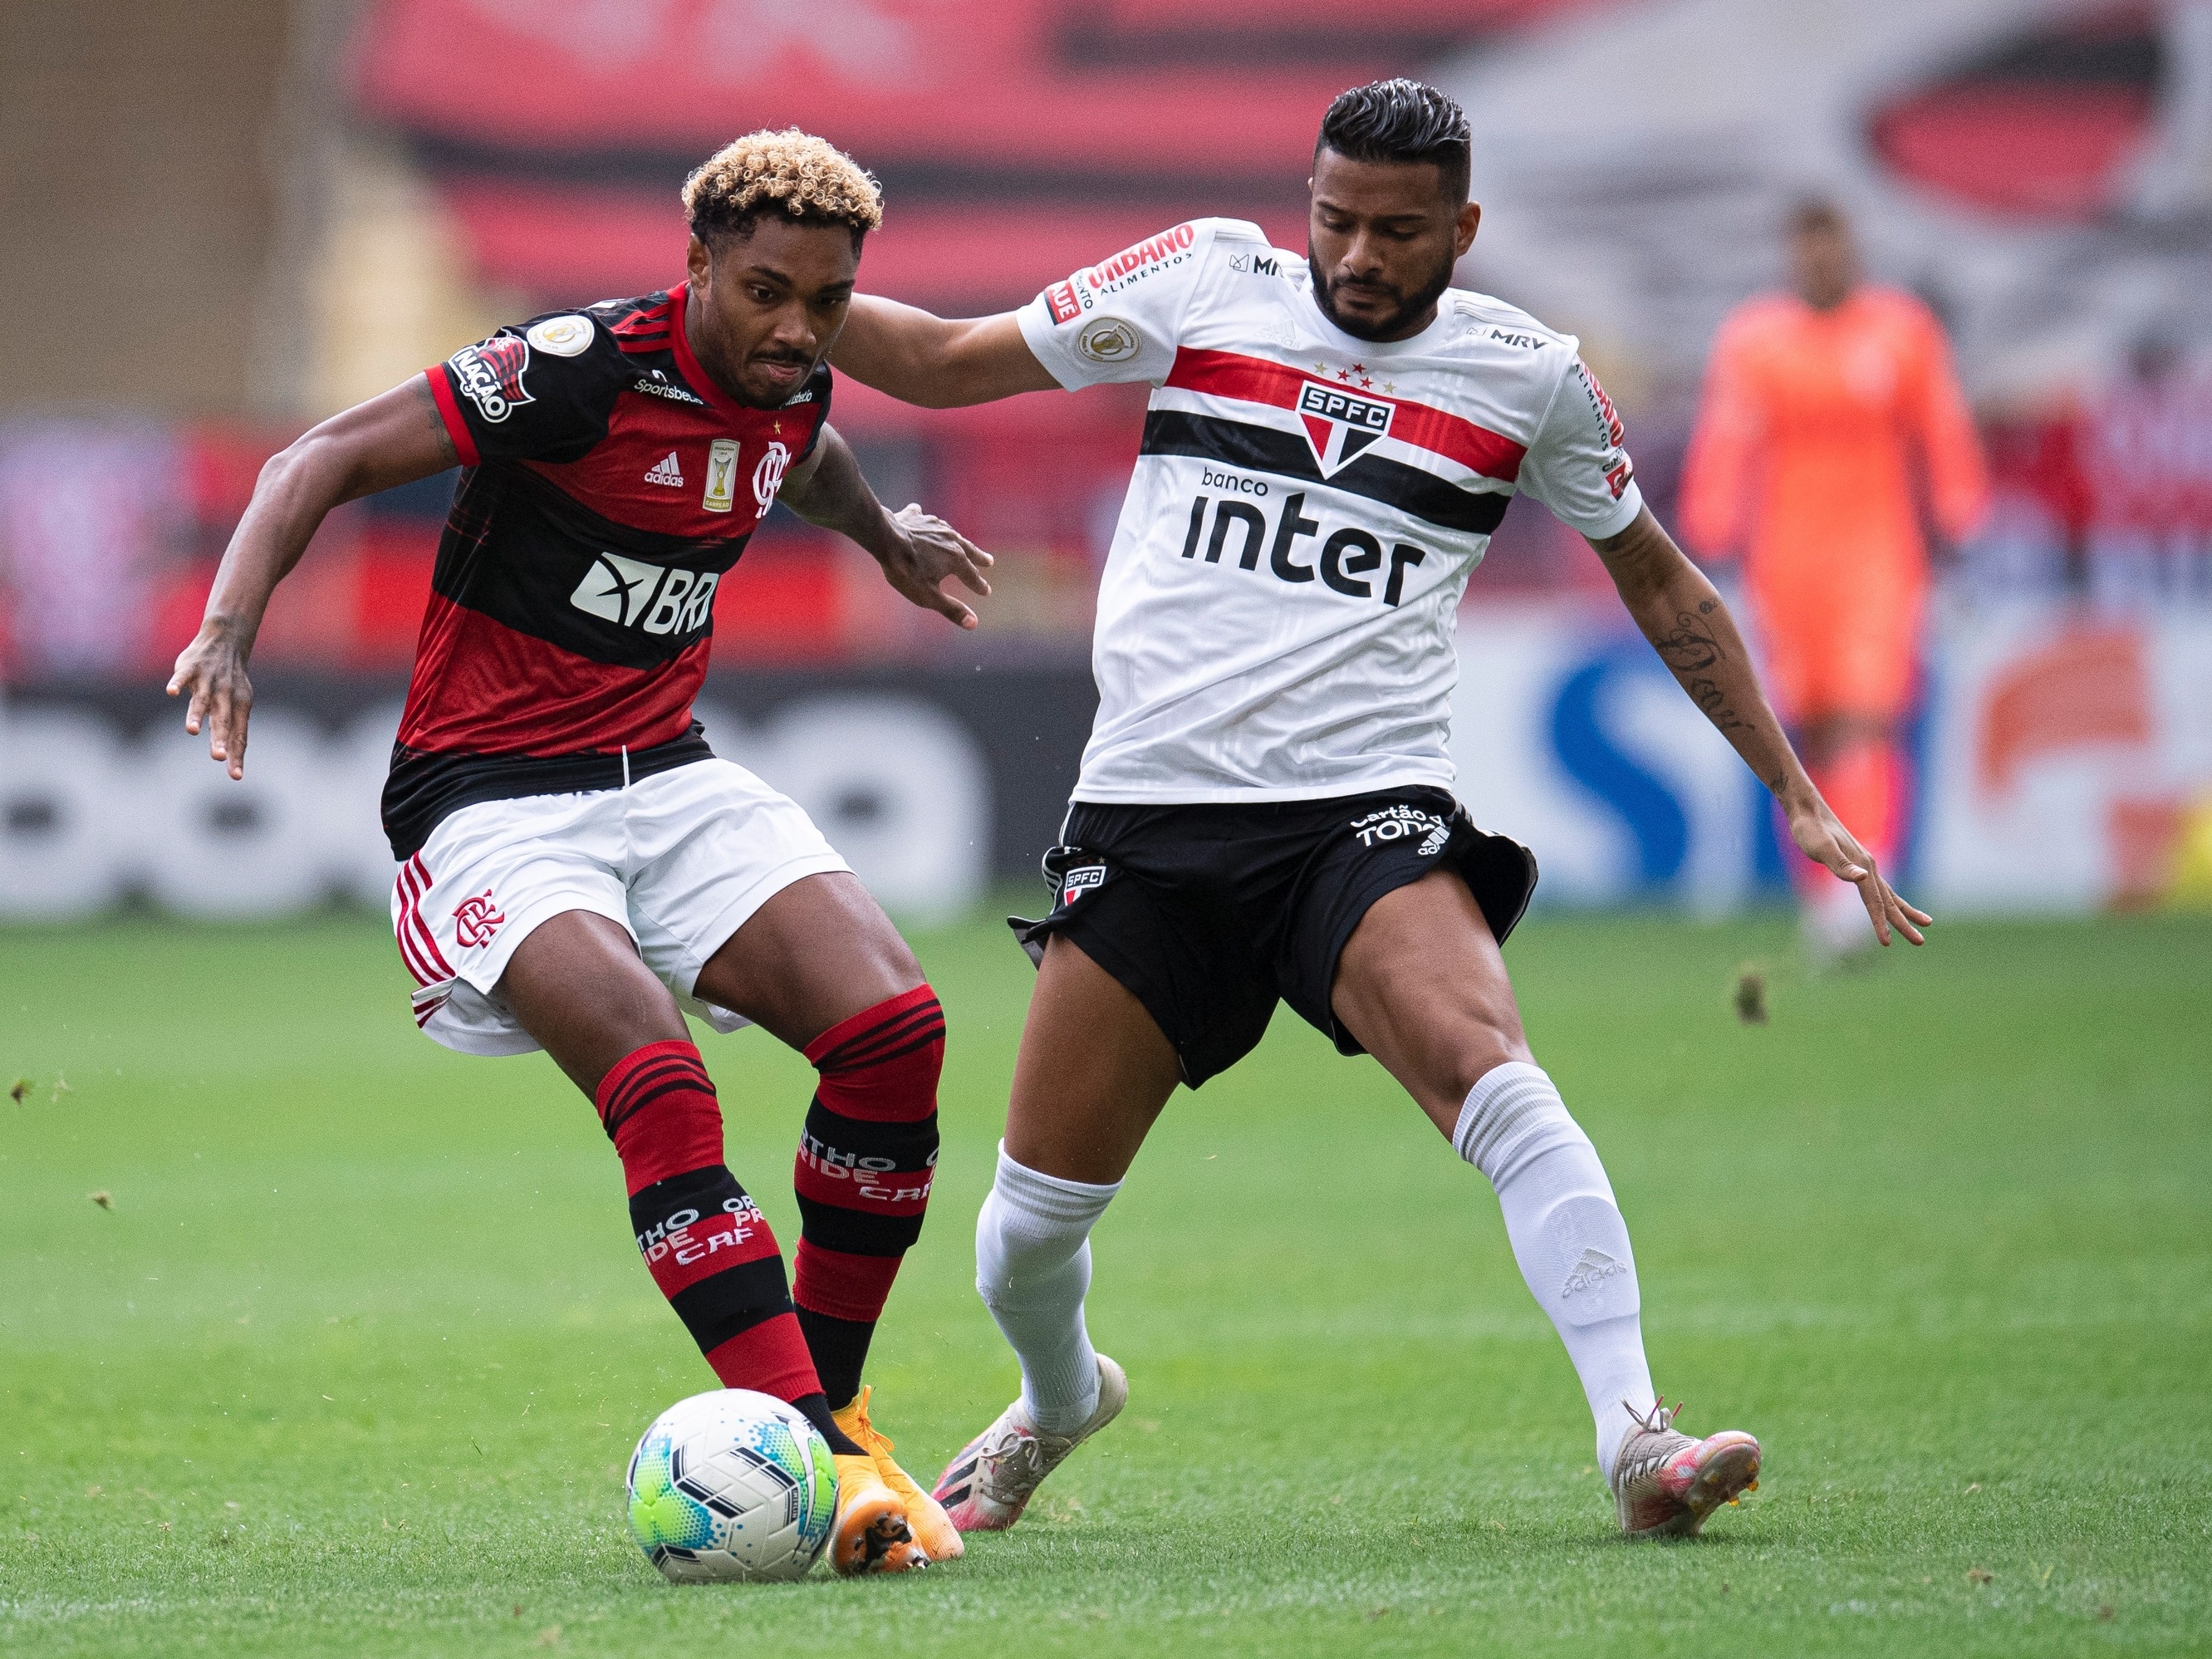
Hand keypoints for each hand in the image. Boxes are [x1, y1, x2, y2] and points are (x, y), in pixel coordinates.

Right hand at [167, 619, 254, 779]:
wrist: (226, 641)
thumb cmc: (231, 680)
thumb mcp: (237, 703)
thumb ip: (232, 727)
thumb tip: (232, 756)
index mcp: (239, 706)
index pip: (239, 735)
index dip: (237, 755)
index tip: (235, 776)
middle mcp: (225, 695)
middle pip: (222, 721)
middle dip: (220, 739)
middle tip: (217, 757)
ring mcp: (208, 681)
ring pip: (202, 701)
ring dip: (197, 715)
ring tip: (192, 731)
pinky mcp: (191, 668)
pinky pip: (183, 677)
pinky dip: (178, 683)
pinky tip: (172, 692)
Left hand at [875, 504, 993, 628]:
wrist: (884, 538)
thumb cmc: (905, 571)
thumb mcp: (928, 597)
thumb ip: (951, 609)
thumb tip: (974, 624)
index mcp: (956, 560)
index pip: (972, 576)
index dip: (979, 586)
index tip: (986, 592)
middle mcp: (951, 540)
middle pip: (969, 551)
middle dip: (979, 558)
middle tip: (989, 562)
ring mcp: (935, 526)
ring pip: (952, 535)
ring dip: (959, 541)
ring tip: (962, 543)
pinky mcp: (918, 517)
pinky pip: (926, 519)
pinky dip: (928, 522)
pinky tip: (924, 516)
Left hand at [1782, 783, 1930, 945]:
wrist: (1807, 809)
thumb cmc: (1810, 830)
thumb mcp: (1821, 849)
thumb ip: (1840, 865)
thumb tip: (1863, 878)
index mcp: (1863, 866)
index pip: (1874, 902)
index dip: (1880, 923)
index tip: (1886, 942)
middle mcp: (1869, 866)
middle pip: (1889, 901)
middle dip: (1903, 923)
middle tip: (1920, 943)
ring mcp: (1866, 864)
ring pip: (1889, 894)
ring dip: (1904, 911)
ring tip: (1925, 923)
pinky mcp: (1858, 862)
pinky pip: (1879, 886)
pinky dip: (1888, 898)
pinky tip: (1889, 903)